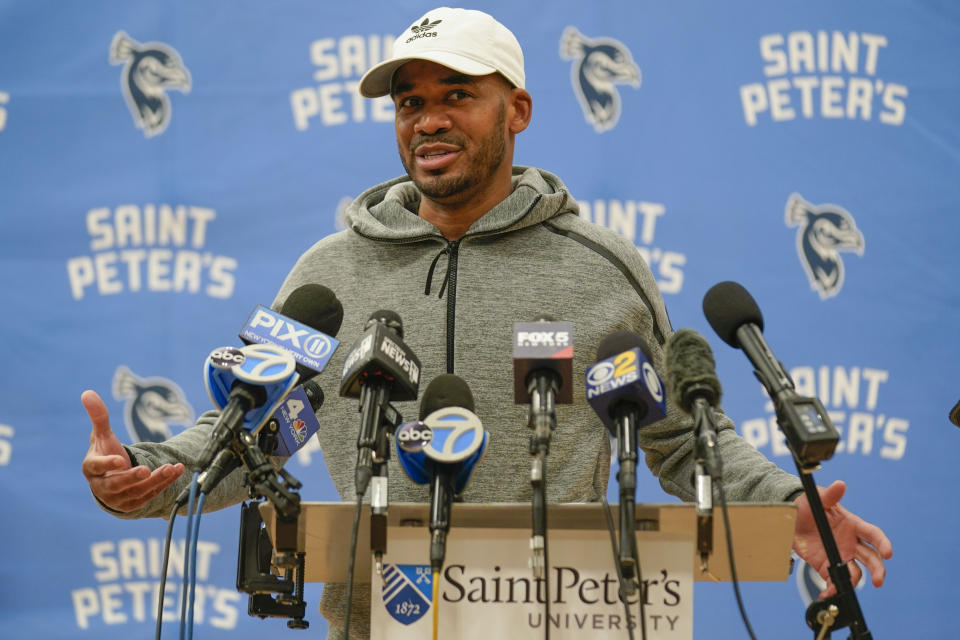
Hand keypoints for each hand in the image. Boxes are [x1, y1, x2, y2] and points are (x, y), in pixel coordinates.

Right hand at [81, 389, 184, 511]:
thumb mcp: (102, 435)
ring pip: (137, 492)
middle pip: (116, 484)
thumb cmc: (105, 452)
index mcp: (92, 468)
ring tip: (171, 468)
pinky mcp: (133, 505)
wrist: (112, 478)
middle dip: (132, 478)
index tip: (120, 459)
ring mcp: (118, 498)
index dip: (107, 464)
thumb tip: (87, 392)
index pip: (96, 467)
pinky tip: (177, 471)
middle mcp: (102, 486)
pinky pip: (149, 495)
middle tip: (146, 469)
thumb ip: (98, 416)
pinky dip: (164, 484)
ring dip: (155, 480)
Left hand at [792, 480, 892, 597]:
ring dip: (852, 581)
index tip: (888, 553)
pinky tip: (828, 593)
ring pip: (855, 572)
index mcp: (853, 525)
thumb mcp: (817, 500)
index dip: (883, 543)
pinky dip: (833, 588)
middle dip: (878, 570)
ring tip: (842, 587)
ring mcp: (840, 556)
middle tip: (878, 581)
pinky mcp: (827, 566)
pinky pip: (835, 580)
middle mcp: (851, 543)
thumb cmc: (807, 505)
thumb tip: (840, 484)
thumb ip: (829, 495)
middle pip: (871, 558)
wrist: (789, 519)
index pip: (873, 535)